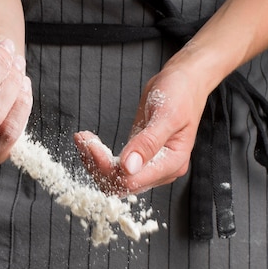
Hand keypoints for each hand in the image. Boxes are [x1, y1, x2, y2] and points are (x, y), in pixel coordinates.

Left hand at [74, 64, 206, 194]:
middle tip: (83, 139)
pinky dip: (99, 158)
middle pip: (121, 185)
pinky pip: (116, 169)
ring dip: (95, 163)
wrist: (184, 83)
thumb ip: (148, 142)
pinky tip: (89, 142)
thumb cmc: (181, 93)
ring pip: (115, 179)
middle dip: (97, 166)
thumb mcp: (166, 114)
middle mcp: (162, 171)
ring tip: (83, 138)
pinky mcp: (139, 158)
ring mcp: (150, 166)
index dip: (107, 167)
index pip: (132, 180)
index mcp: (172, 163)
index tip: (92, 145)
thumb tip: (128, 166)